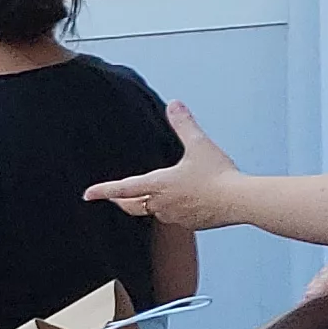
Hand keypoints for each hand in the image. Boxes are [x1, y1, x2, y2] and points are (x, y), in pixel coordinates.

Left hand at [83, 104, 250, 229]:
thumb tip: (175, 105)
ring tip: (147, 196)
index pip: (123, 188)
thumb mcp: (199, 145)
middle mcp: (161, 204)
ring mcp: (175, 216)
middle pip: (132, 206)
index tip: (87, 194)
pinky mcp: (190, 224)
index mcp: (159, 185)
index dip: (103, 190)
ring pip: (153, 212)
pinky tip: (179, 203)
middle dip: (120, 201)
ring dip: (147, 204)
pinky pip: (173, 217)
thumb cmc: (219, 175)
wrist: (240, 201)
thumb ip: (184, 125)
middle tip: (112, 197)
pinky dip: (170, 210)